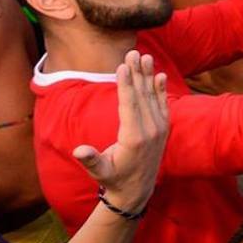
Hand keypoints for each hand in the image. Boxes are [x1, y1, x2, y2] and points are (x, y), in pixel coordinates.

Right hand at [73, 50, 170, 211]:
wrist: (137, 191)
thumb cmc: (113, 179)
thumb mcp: (100, 172)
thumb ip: (91, 160)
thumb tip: (79, 151)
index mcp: (134, 137)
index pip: (129, 105)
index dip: (126, 84)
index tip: (123, 65)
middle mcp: (150, 130)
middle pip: (142, 95)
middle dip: (137, 73)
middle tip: (133, 51)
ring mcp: (159, 129)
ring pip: (153, 97)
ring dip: (149, 75)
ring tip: (145, 56)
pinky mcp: (163, 129)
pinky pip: (163, 105)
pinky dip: (161, 90)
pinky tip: (160, 76)